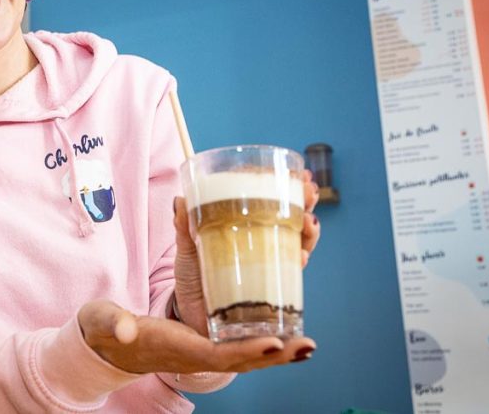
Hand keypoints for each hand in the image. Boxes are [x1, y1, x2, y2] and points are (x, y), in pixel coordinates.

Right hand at [78, 300, 315, 374]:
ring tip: (308, 346)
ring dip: (278, 353)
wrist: (105, 344)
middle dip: (276, 356)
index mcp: (174, 349)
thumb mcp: (104, 321)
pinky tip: (286, 337)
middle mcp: (193, 356)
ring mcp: (200, 353)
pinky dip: (264, 344)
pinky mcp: (202, 344)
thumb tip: (124, 328)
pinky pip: (239, 347)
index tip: (276, 343)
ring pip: (245, 357)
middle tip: (308, 347)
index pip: (216, 354)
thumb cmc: (105, 329)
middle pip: (241, 361)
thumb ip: (112, 323)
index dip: (247, 351)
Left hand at [170, 168, 322, 327]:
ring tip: (308, 220)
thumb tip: (179, 200)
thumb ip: (183, 227)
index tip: (295, 173)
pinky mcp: (269, 289)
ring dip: (309, 229)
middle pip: (291, 217)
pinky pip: (291, 274)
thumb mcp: (186, 249)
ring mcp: (267, 264)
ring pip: (298, 242)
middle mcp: (260, 242)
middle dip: (305, 201)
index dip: (284, 185)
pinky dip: (299, 262)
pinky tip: (301, 255)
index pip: (269, 199)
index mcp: (242, 226)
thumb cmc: (191, 277)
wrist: (189, 315)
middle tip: (309, 189)